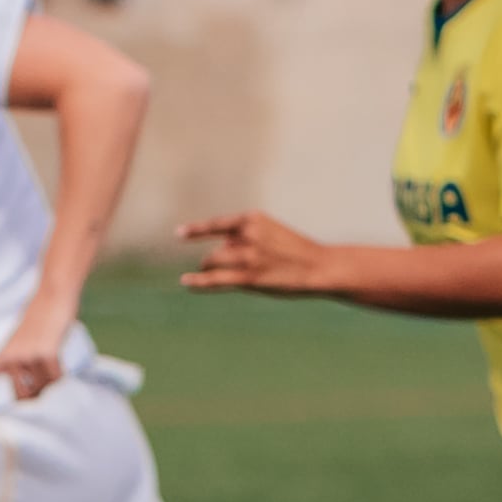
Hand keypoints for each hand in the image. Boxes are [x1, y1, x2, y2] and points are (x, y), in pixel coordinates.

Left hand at [0, 298, 74, 413]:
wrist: (52, 296)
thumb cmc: (41, 324)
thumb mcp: (25, 348)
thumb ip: (24, 371)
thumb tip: (35, 398)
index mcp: (1, 356)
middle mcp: (10, 358)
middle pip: (22, 396)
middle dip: (34, 395)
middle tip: (44, 382)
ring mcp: (27, 356)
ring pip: (42, 388)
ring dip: (51, 381)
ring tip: (52, 361)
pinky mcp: (45, 354)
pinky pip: (56, 379)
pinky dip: (61, 375)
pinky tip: (60, 360)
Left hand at [179, 210, 333, 296]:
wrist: (322, 267)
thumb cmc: (298, 252)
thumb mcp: (271, 233)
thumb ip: (244, 239)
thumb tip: (218, 252)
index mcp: (252, 219)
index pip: (217, 225)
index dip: (196, 230)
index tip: (179, 234)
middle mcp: (247, 235)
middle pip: (217, 251)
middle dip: (220, 261)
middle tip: (239, 272)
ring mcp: (247, 256)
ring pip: (214, 264)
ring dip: (215, 271)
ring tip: (233, 277)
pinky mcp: (249, 277)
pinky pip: (215, 279)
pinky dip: (198, 281)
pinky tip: (186, 282)